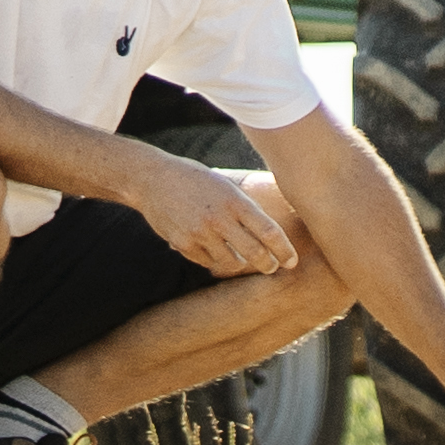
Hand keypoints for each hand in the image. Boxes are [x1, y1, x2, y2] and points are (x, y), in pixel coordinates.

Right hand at [122, 152, 307, 281]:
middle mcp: (219, 218)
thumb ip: (245, 209)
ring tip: (238, 256)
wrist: (152, 178)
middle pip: (255, 254)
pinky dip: (212, 258)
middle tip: (271, 267)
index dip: (285, 251)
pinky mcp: (183, 243)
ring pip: (230, 263)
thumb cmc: (195, 180)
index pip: (269, 232)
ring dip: (238, 262)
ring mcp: (199, 232)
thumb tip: (272, 236)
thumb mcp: (225, 186)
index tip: (292, 261)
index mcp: (234, 200)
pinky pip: (207, 262)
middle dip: (268, 265)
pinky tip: (210, 247)